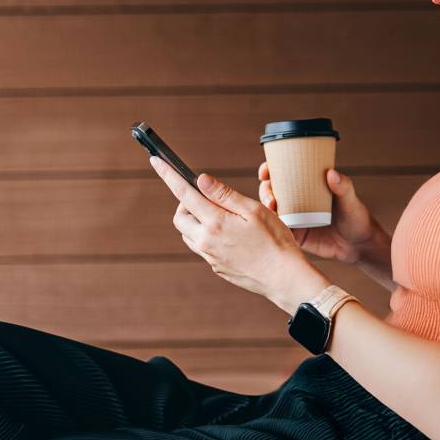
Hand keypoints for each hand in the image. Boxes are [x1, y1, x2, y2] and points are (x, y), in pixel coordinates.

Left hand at [149, 156, 319, 312]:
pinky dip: (206, 236)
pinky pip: (202, 248)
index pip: (183, 194)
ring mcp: (210, 257)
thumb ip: (224, 194)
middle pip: (179, 217)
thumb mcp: (253, 210)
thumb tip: (200, 179)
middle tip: (206, 198)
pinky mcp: (216, 267)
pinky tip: (229, 236)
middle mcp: (206, 241)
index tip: (156, 162)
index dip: (168, 175)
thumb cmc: (275, 241)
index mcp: (215, 223)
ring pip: (188, 234)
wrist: (283, 278)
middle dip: (185, 204)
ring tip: (221, 217)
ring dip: (195, 222)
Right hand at [258, 160, 385, 265]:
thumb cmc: (357, 218)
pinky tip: (269, 226)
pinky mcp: (295, 235)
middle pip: (272, 190)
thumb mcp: (350, 200)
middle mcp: (297, 199)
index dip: (269, 169)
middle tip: (271, 198)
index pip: (284, 173)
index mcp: (308, 185)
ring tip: (271, 210)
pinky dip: (271, 227)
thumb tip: (331, 173)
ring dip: (265, 208)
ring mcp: (294, 217)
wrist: (359, 246)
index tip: (265, 171)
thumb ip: (344, 187)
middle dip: (265, 191)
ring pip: (272, 210)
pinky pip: (278, 229)